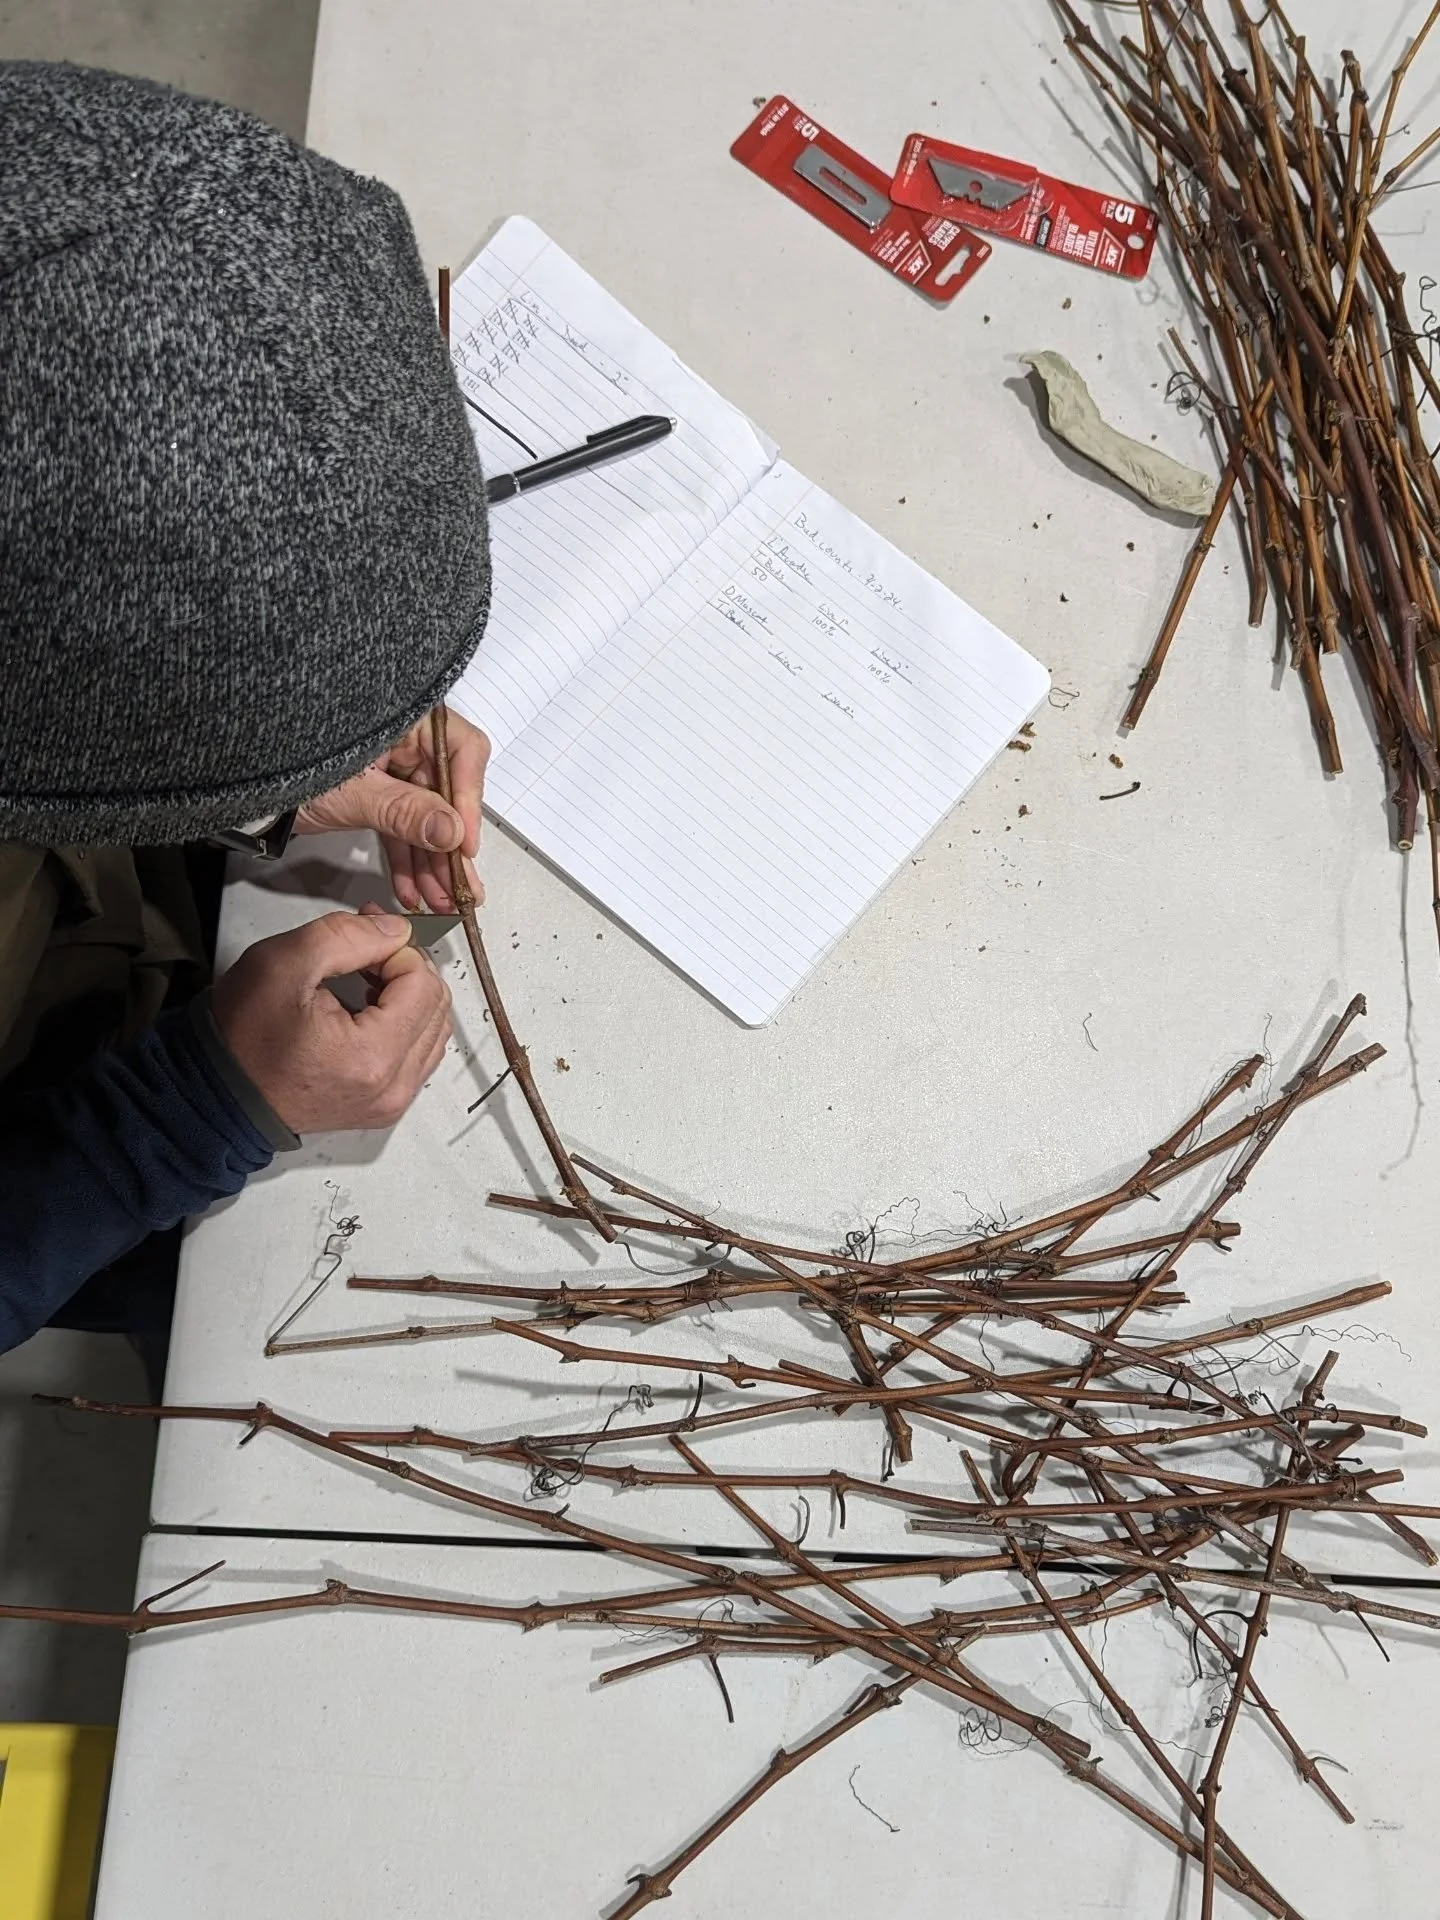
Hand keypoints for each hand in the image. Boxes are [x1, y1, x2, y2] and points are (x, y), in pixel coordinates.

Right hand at [212, 910, 451, 1133]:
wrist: (218, 1092)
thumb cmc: (241, 1037)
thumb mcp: (283, 962)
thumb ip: (347, 935)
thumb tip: (396, 930)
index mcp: (372, 1057)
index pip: (423, 983)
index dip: (398, 949)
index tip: (367, 935)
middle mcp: (392, 1087)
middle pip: (436, 1006)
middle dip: (407, 968)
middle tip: (367, 950)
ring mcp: (391, 1101)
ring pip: (433, 1029)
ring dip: (408, 995)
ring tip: (366, 977)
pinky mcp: (384, 1105)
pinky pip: (418, 1054)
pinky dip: (403, 1023)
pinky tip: (368, 1007)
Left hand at [296, 706, 489, 912]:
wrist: (245, 788)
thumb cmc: (286, 767)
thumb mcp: (353, 793)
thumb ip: (405, 811)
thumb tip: (451, 831)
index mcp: (405, 716)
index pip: (462, 751)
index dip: (469, 800)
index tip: (465, 844)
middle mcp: (404, 738)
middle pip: (446, 792)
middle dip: (450, 846)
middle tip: (461, 885)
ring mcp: (391, 767)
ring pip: (425, 817)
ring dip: (431, 862)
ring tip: (438, 898)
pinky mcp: (377, 793)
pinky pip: (402, 826)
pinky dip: (405, 858)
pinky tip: (412, 889)